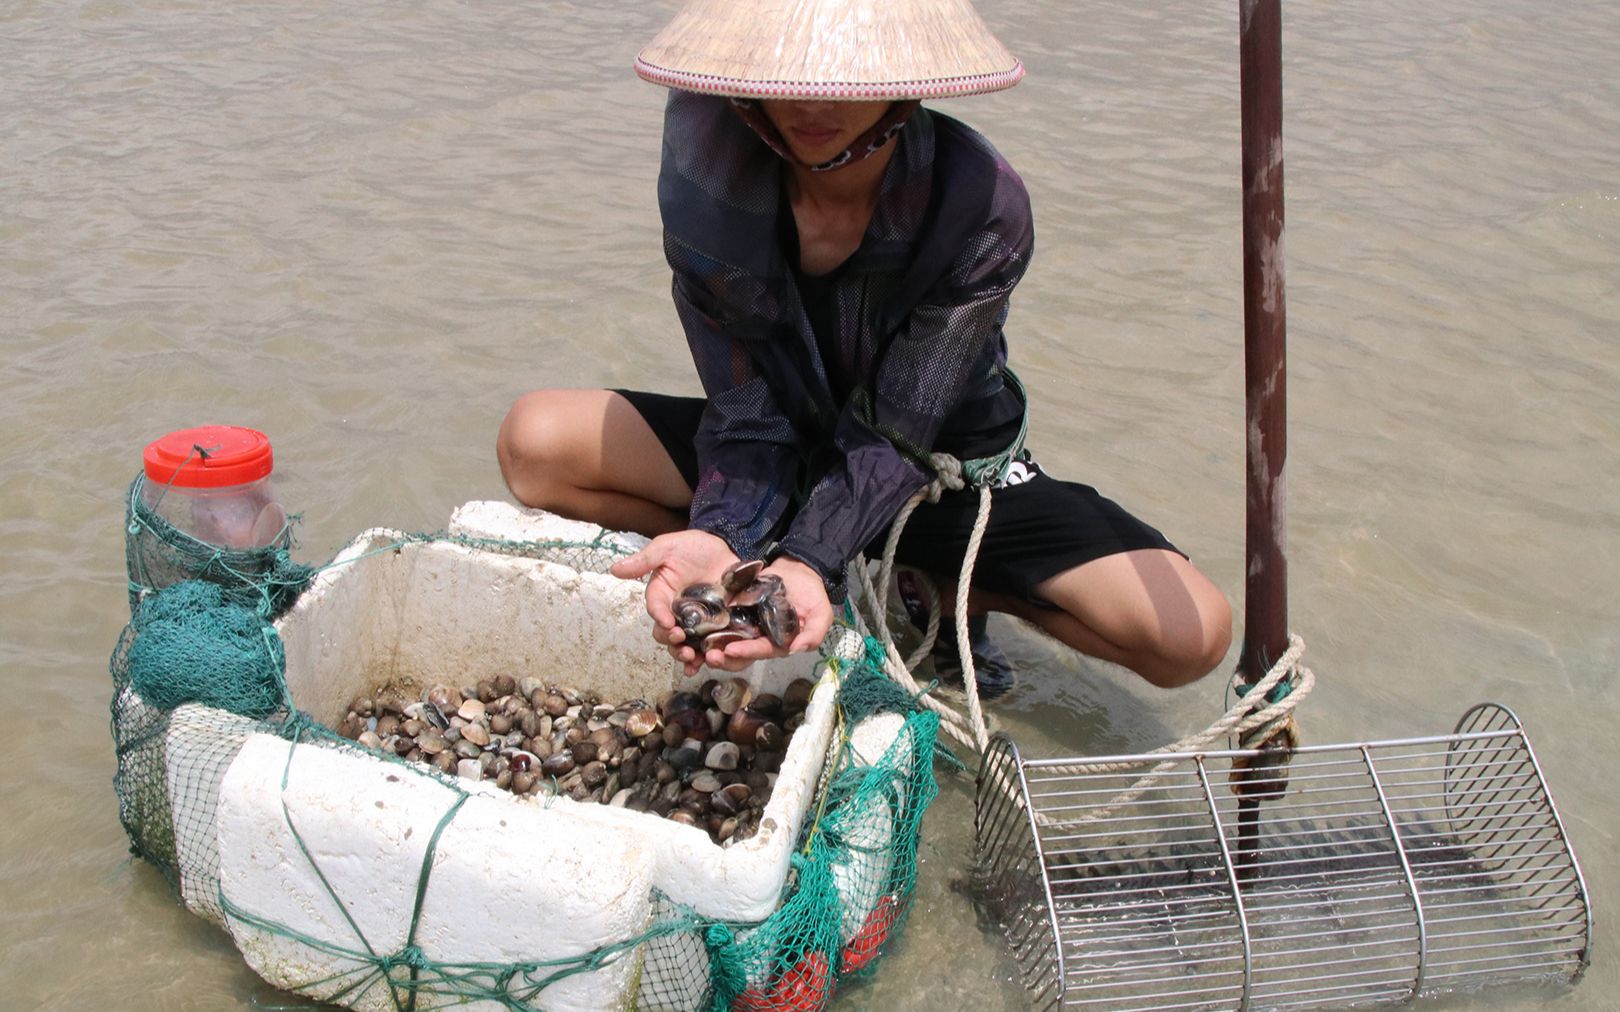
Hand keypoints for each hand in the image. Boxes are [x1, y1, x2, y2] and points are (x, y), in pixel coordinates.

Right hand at [610, 529, 739, 674]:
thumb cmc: (692, 545)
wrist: (724, 545)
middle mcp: (674, 611)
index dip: (659, 617)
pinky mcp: (713, 625)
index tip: (667, 621)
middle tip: (679, 639)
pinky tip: (708, 662)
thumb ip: (644, 560)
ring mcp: (694, 620)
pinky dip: (705, 656)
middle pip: (665, 633)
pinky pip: (706, 645)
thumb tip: (615, 569)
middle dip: (670, 640)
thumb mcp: (667, 548)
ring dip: (684, 654)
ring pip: (682, 644)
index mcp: (661, 594)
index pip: (655, 609)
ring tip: (691, 657)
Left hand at [698, 555, 833, 672]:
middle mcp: (759, 636)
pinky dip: (707, 622)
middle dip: (723, 655)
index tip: (731, 650)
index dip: (747, 652)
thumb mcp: (821, 613)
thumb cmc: (812, 594)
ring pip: (725, 637)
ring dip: (711, 643)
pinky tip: (695, 623)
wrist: (799, 569)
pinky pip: (720, 617)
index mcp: (778, 642)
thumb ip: (813, 633)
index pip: (761, 651)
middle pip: (739, 651)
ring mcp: (745, 623)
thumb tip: (797, 649)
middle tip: (708, 655)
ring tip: (698, 644)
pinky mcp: (735, 608)